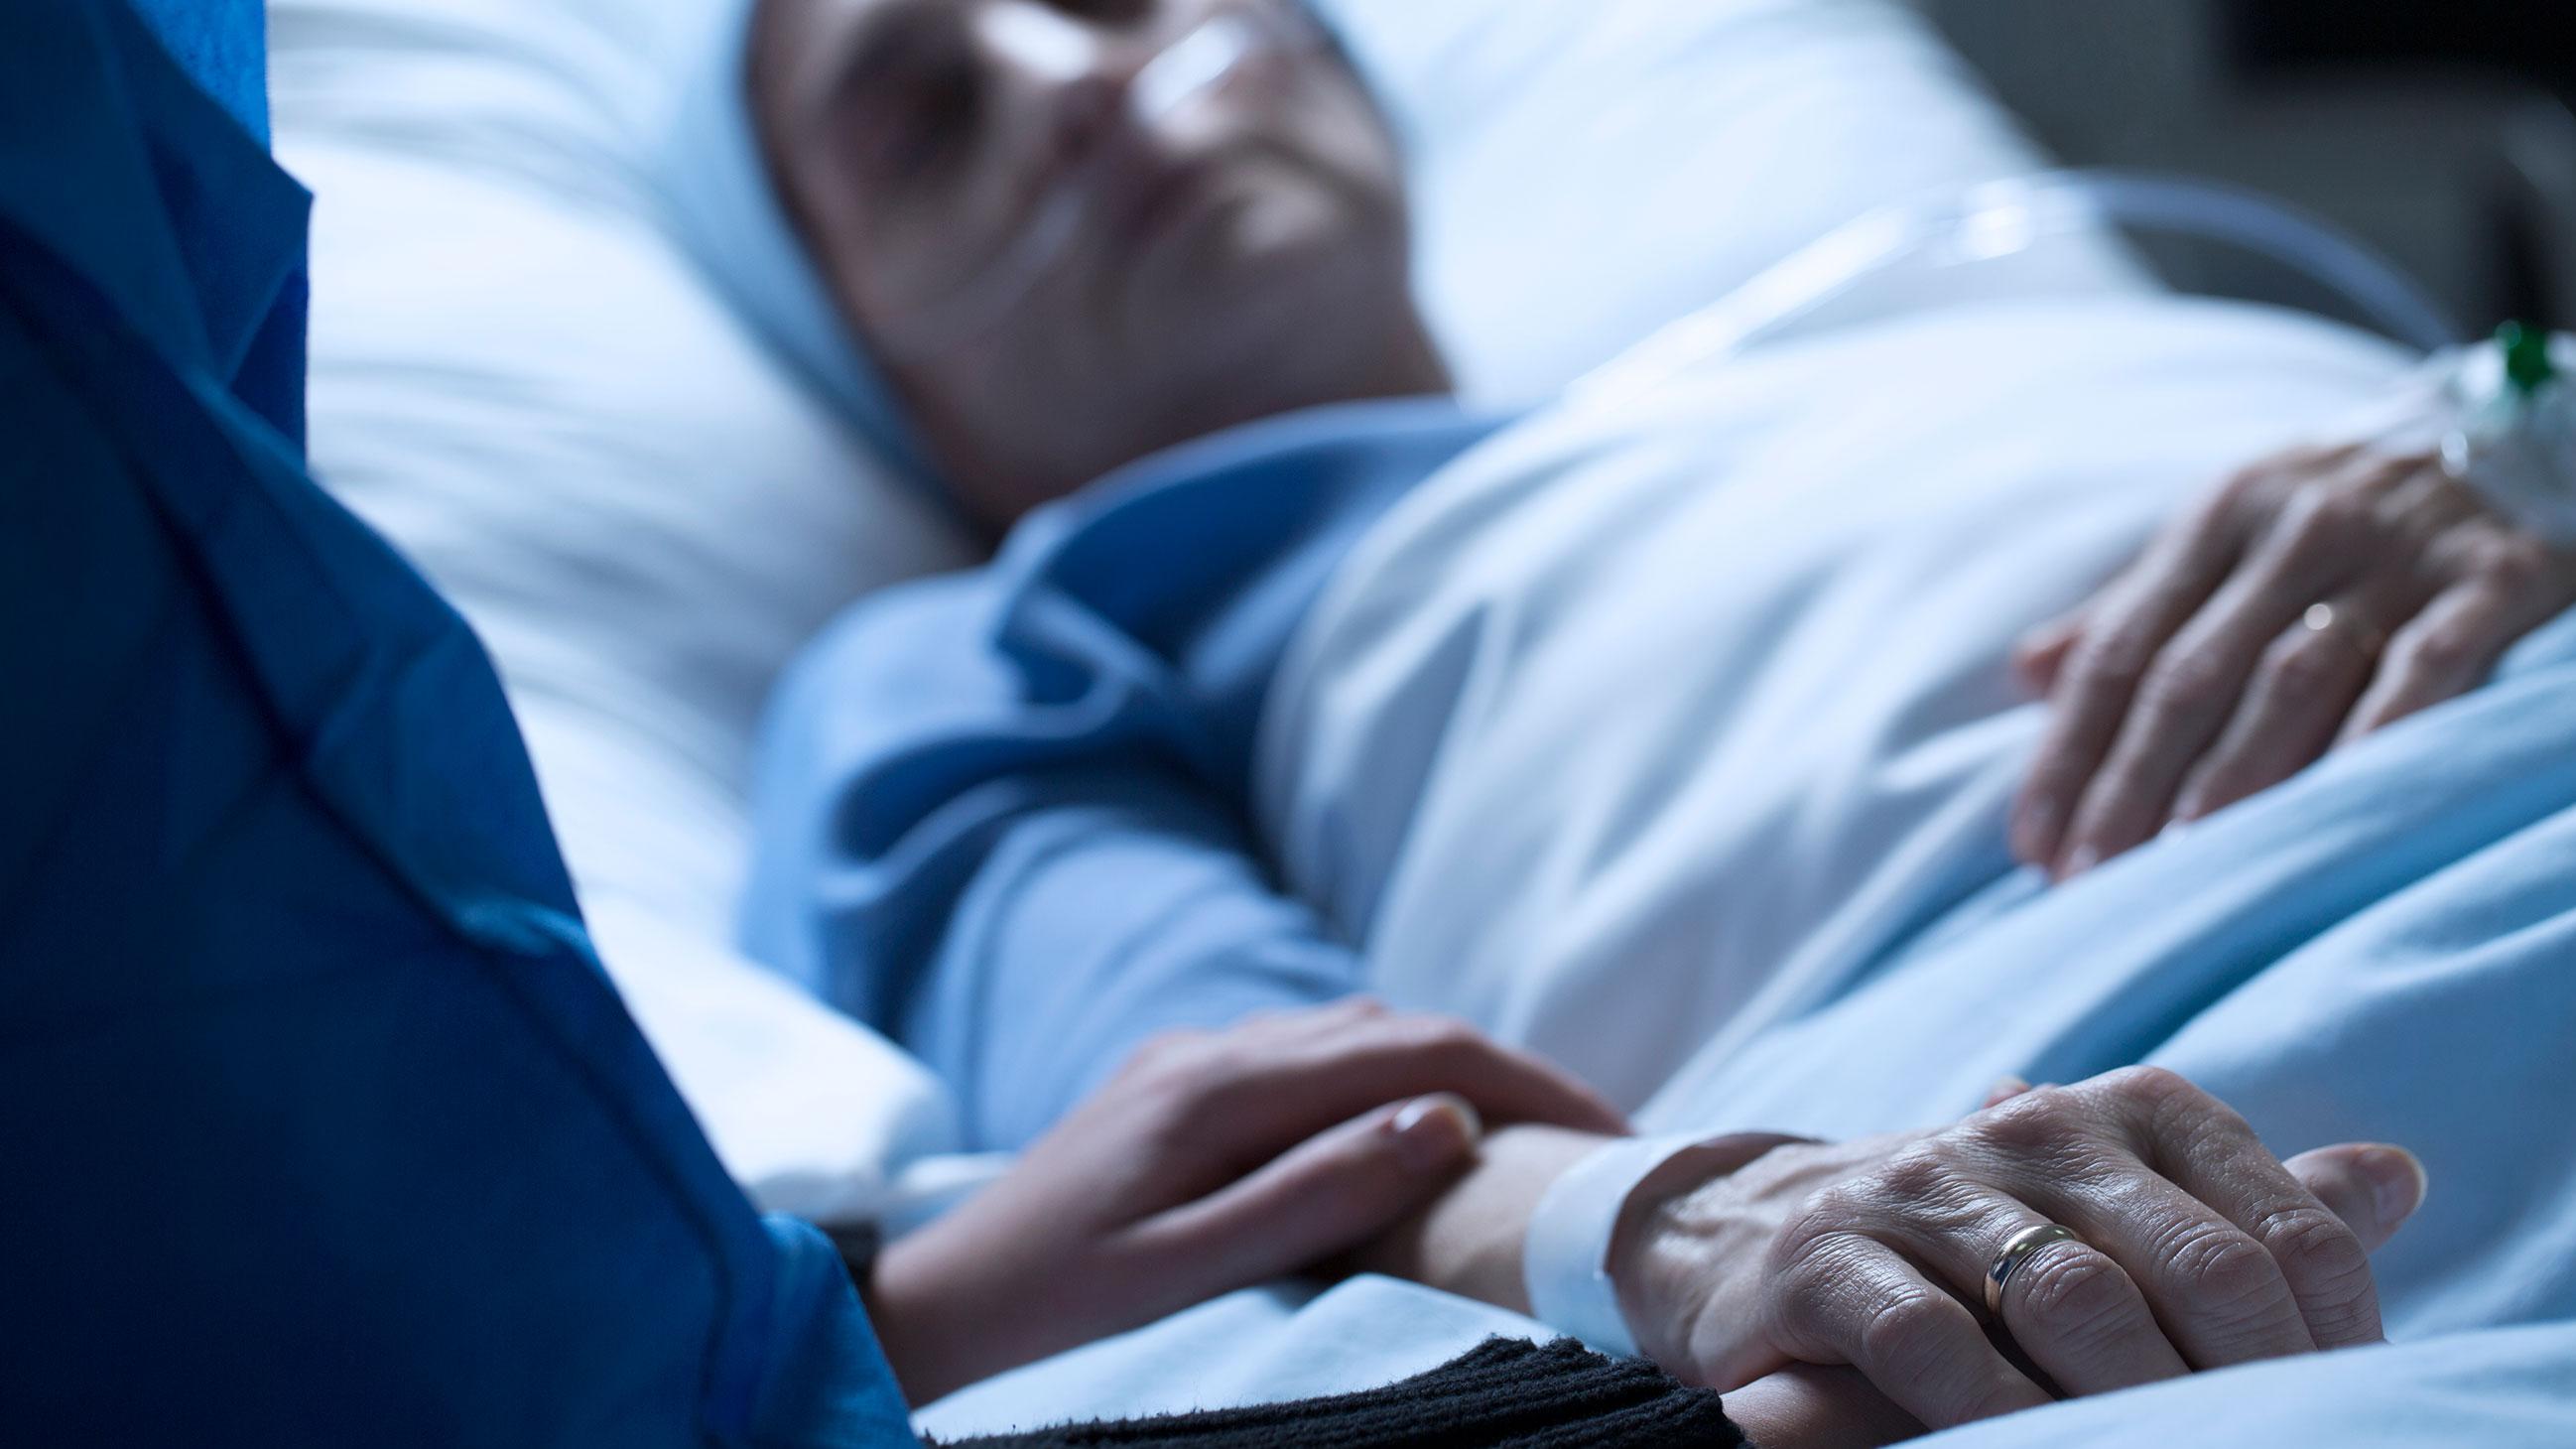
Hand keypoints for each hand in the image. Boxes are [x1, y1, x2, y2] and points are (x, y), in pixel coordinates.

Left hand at [863, 999, 1626, 1401]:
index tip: (1612, 1138)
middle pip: (1398, 1026)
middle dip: (1508, 1073)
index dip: (1528, 1085)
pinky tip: (1410, 1131)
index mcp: (1223, 1087)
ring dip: (1449, 1068)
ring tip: (1525, 1141)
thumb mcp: (1190, 1268)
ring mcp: (1193, 1055)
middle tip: (1596, 1145)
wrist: (937, 1297)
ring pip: (1356, 1031)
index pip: (1415, 1052)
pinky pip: (1310, 1053)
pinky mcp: (1177, 1080)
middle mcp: (1214, 1046)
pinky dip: (1386, 1076)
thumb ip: (1314, 1194)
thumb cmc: (1059, 1307)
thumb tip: (1443, 1121)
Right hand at [1610, 1067, 2425, 1431]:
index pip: (2279, 1226)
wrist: (1747, 1235)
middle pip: (2196, 1265)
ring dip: (2140, 1406)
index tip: (2335, 1411)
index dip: (2331, 1340)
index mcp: (2122, 1110)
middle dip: (2252, 1386)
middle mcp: (2028, 1127)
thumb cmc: (1968, 1245)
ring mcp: (1918, 1187)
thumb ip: (2250, 1208)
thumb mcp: (2113, 1215)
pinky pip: (1932, 1343)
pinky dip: (1998, 1415)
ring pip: (2072, 1299)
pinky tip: (2029, 1448)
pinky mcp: (1823, 1257)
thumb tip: (2398, 1177)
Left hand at [2012, 442, 2575, 877]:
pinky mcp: (2496, 578)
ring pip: (2292, 680)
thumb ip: (2139, 604)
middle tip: (2088, 878)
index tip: (2031, 839)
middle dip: (2129, 784)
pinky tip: (2331, 805)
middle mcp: (2300, 525)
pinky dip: (2375, 739)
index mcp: (2222, 514)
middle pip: (2190, 675)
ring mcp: (2399, 552)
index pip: (2121, 647)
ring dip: (2230, 780)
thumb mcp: (2238, 532)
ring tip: (2183, 865)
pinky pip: (2427, 667)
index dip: (2070, 748)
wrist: (2525, 441)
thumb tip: (2027, 674)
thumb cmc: (2351, 516)